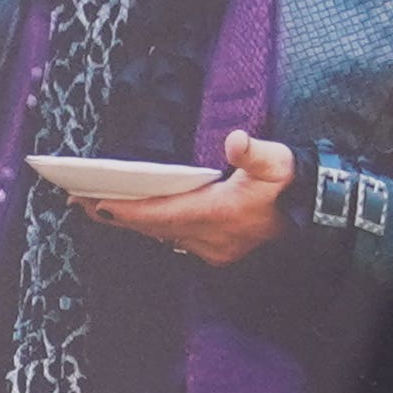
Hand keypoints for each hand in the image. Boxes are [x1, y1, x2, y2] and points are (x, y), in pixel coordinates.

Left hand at [82, 129, 295, 268]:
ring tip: (96, 207)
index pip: (162, 214)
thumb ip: (256, 152)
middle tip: (78, 201)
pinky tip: (134, 216)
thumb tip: (236, 141)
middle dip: (116, 215)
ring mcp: (213, 249)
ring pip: (161, 236)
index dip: (127, 211)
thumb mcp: (279, 161)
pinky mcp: (217, 251)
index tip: (95, 204)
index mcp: (219, 214)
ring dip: (131, 222)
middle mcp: (210, 237)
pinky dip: (152, 227)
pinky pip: (175, 240)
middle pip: (152, 228)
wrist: (314, 215)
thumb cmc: (291, 185)